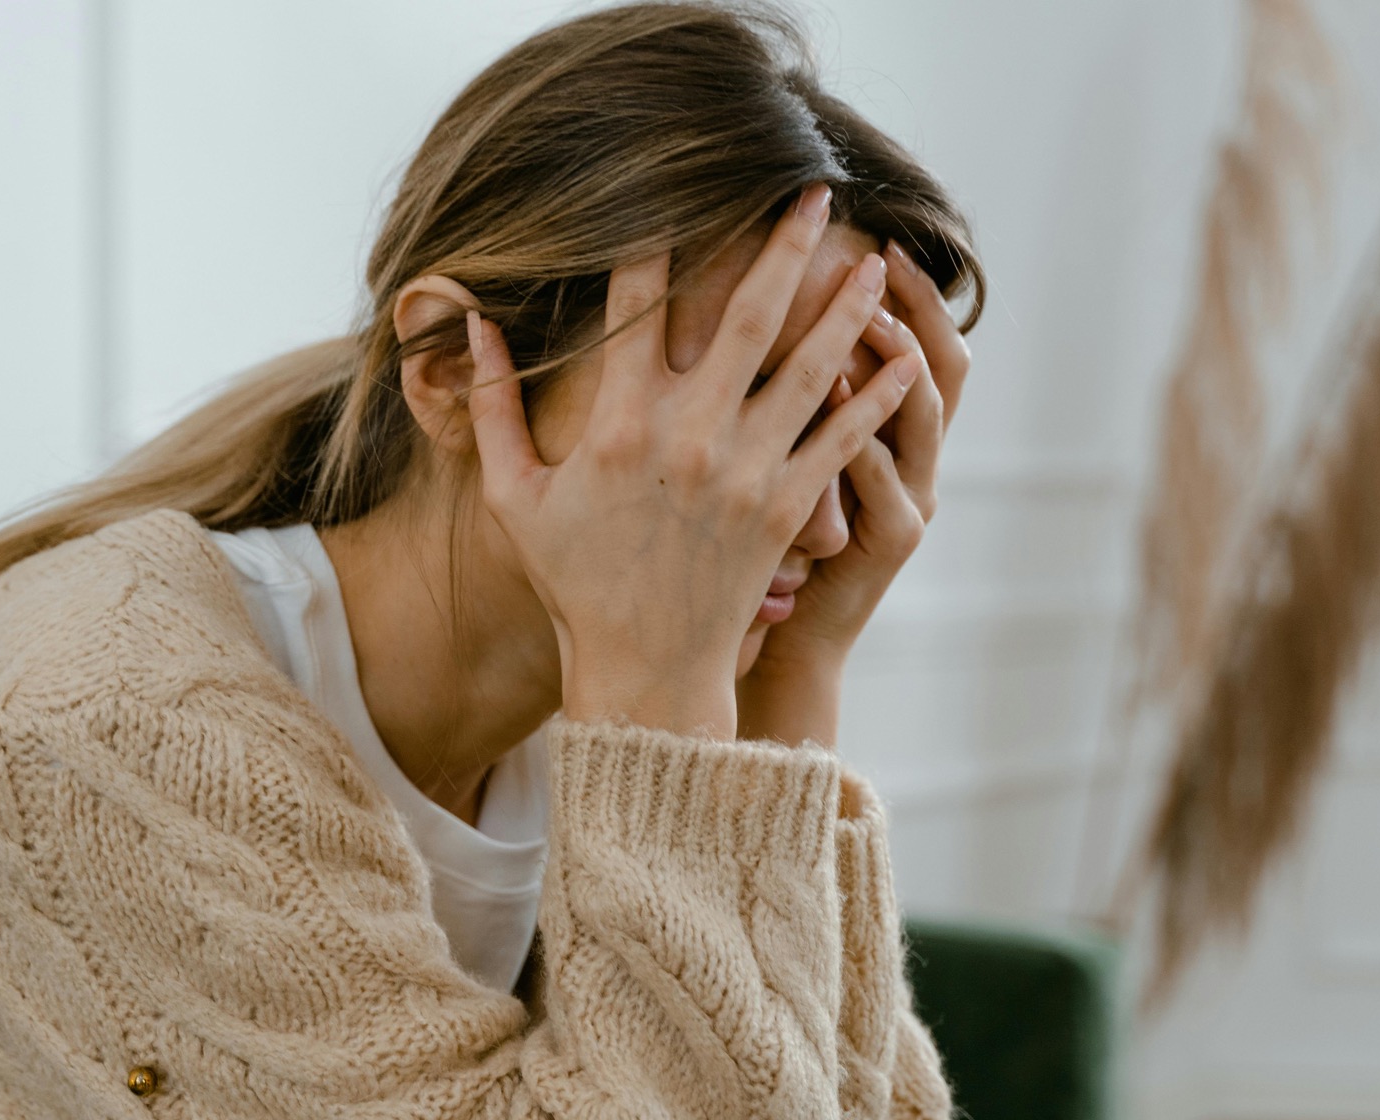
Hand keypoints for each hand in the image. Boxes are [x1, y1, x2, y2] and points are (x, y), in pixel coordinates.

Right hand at [465, 187, 923, 739]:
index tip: (675, 190)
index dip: (656, 239)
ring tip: (873, 258)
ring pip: (811, 366)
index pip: (638, 304)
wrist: (644, 669)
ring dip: (845, 306)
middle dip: (784, 245)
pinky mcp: (788, 508)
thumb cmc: (575, 581)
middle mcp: (690, 434)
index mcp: (619, 423)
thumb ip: (491, 408)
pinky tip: (903, 357)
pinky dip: (877, 397)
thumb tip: (475, 326)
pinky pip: (843, 439)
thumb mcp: (514, 497)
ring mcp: (747, 470)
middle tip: (814, 191)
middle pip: (749, 314)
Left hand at [737, 240, 970, 747]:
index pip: (916, 343)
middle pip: (942, 363)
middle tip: (881, 255)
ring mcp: (910, 498)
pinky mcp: (891, 540)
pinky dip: (866, 436)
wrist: (776, 640)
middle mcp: (915, 459)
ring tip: (866, 315)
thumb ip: (782, 395)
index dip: (911, 292)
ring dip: (896, 361)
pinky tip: (838, 397)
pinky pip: (886, 480)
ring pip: (922, 415)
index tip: (876, 237)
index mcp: (890, 432)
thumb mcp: (783, 462)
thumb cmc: (762, 548)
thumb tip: (749, 309)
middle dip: (916, 306)